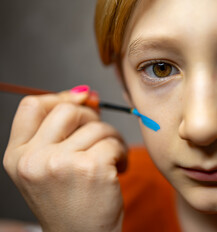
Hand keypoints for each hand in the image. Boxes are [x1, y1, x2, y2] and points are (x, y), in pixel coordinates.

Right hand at [3, 89, 126, 231]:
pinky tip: (117, 170)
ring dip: (111, 139)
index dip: (60, 98)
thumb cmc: (70, 201)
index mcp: (17, 156)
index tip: (81, 102)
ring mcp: (60, 163)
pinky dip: (122, 152)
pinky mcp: (90, 168)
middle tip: (100, 137)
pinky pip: (113, 142)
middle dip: (92, 119)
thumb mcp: (50, 166)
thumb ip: (62, 130)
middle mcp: (33, 159)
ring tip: (109, 160)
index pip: (32, 106)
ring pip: (97, 126)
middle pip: (68, 110)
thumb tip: (86, 93)